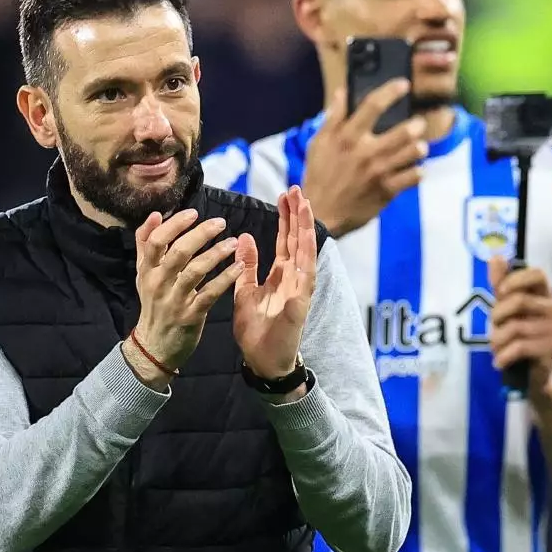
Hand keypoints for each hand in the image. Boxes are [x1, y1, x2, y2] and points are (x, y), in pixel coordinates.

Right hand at [131, 209, 243, 377]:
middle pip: (178, 252)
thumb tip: (154, 214)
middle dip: (201, 234)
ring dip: (216, 254)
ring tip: (233, 243)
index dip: (175, 224)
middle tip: (220, 223)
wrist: (154, 346)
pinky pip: (210, 293)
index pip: (156, 241)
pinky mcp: (190, 315)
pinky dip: (225, 279)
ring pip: (195, 271)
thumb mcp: (144, 274)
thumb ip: (146, 244)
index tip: (194, 212)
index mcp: (147, 270)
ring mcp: (174, 300)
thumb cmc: (154, 304)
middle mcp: (158, 283)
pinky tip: (238, 267)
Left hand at [233, 187, 316, 378]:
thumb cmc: (257, 330)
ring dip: (305, 232)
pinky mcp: (299, 308)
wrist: (263, 362)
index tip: (284, 195)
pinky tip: (304, 248)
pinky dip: (305, 266)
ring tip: (304, 208)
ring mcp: (300, 293)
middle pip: (298, 242)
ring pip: (306, 256)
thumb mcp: (245, 291)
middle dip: (298, 216)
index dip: (286, 218)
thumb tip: (246, 237)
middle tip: (296, 189)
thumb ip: (248, 266)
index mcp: (281, 275)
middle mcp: (294, 280)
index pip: (286, 240)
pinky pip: (304, 284)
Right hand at [301, 81, 427, 237]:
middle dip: (416, 125)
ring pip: (414, 153)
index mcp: (347, 138)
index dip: (391, 91)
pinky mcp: (387, 191)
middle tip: (417, 125)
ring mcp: (379, 173)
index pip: (372, 106)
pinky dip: (418, 171)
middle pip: (404, 131)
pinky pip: (414, 177)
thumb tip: (343, 92)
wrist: (320, 214)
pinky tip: (413, 169)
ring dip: (419, 147)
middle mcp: (365, 153)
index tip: (404, 84)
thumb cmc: (320, 176)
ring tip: (417, 147)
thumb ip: (333, 117)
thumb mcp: (319, 144)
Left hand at [488, 257, 551, 389]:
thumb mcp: (505, 309)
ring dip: (497, 341)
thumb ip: (501, 284)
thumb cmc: (517, 334)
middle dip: (497, 316)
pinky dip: (504, 356)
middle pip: (519, 301)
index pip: (537, 274)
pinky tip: (499, 361)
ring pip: (515, 327)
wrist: (532, 371)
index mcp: (544, 294)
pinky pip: (520, 347)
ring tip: (497, 348)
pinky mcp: (551, 350)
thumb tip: (496, 256)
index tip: (500, 292)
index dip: (516, 279)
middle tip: (494, 328)